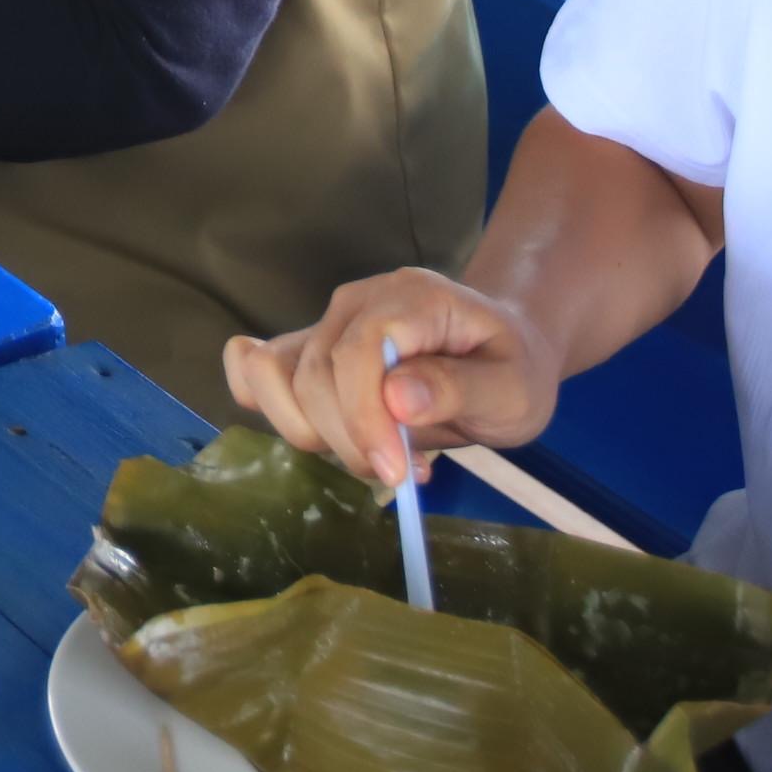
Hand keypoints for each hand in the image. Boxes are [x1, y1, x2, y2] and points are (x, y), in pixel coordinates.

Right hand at [220, 269, 564, 487]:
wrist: (502, 351)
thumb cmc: (512, 370)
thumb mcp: (514, 389)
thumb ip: (459, 388)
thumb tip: (397, 398)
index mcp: (411, 299)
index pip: (357, 350)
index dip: (364, 416)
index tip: (397, 472)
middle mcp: (356, 302)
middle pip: (314, 373)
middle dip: (349, 439)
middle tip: (404, 472)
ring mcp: (325, 322)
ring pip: (275, 377)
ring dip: (313, 432)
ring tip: (375, 454)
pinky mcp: (306, 348)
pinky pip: (256, 370)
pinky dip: (271, 408)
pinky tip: (317, 431)